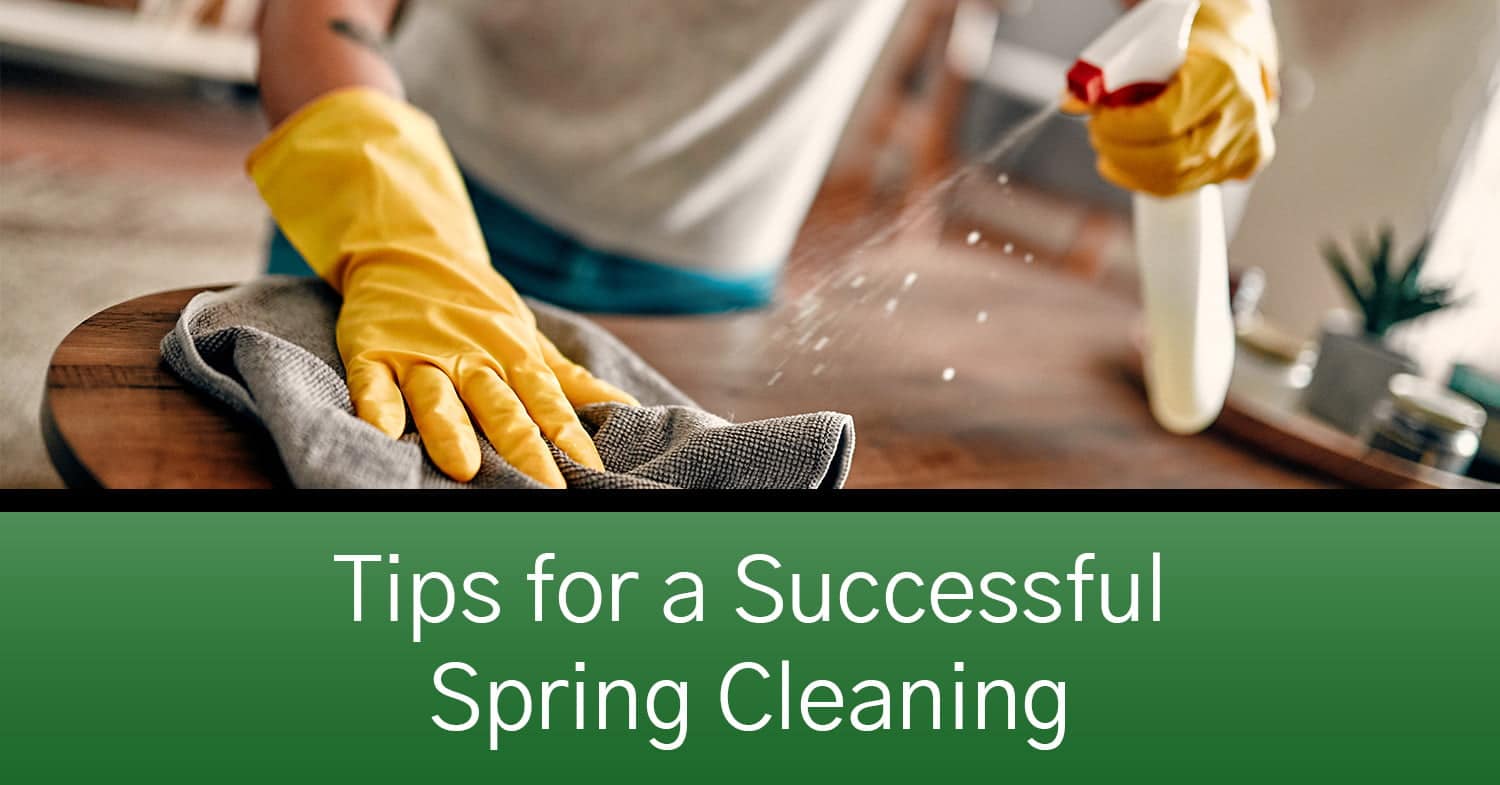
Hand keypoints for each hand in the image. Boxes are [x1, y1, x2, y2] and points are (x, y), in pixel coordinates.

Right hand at [338, 251, 637, 485]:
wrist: (411, 251)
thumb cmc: (478, 309)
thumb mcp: (528, 338)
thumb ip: (570, 380)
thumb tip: (629, 408)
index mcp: (513, 357)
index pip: (548, 403)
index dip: (570, 438)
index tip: (591, 473)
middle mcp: (471, 359)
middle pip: (500, 408)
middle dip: (523, 448)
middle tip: (543, 487)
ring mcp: (421, 356)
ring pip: (438, 397)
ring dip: (451, 430)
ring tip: (464, 468)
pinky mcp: (374, 352)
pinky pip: (374, 383)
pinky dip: (377, 406)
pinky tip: (383, 434)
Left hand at [1068, 0, 1279, 197]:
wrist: (1234, 49)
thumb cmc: (1190, 43)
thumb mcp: (1148, 44)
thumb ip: (1108, 74)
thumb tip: (1069, 103)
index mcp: (1221, 76)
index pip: (1163, 121)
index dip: (1121, 129)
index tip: (1098, 120)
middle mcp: (1242, 114)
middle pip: (1170, 160)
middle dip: (1121, 154)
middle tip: (1098, 137)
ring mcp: (1247, 143)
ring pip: (1175, 181)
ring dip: (1130, 169)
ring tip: (1111, 148)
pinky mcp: (1244, 164)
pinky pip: (1186, 187)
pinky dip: (1150, 180)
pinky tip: (1132, 163)